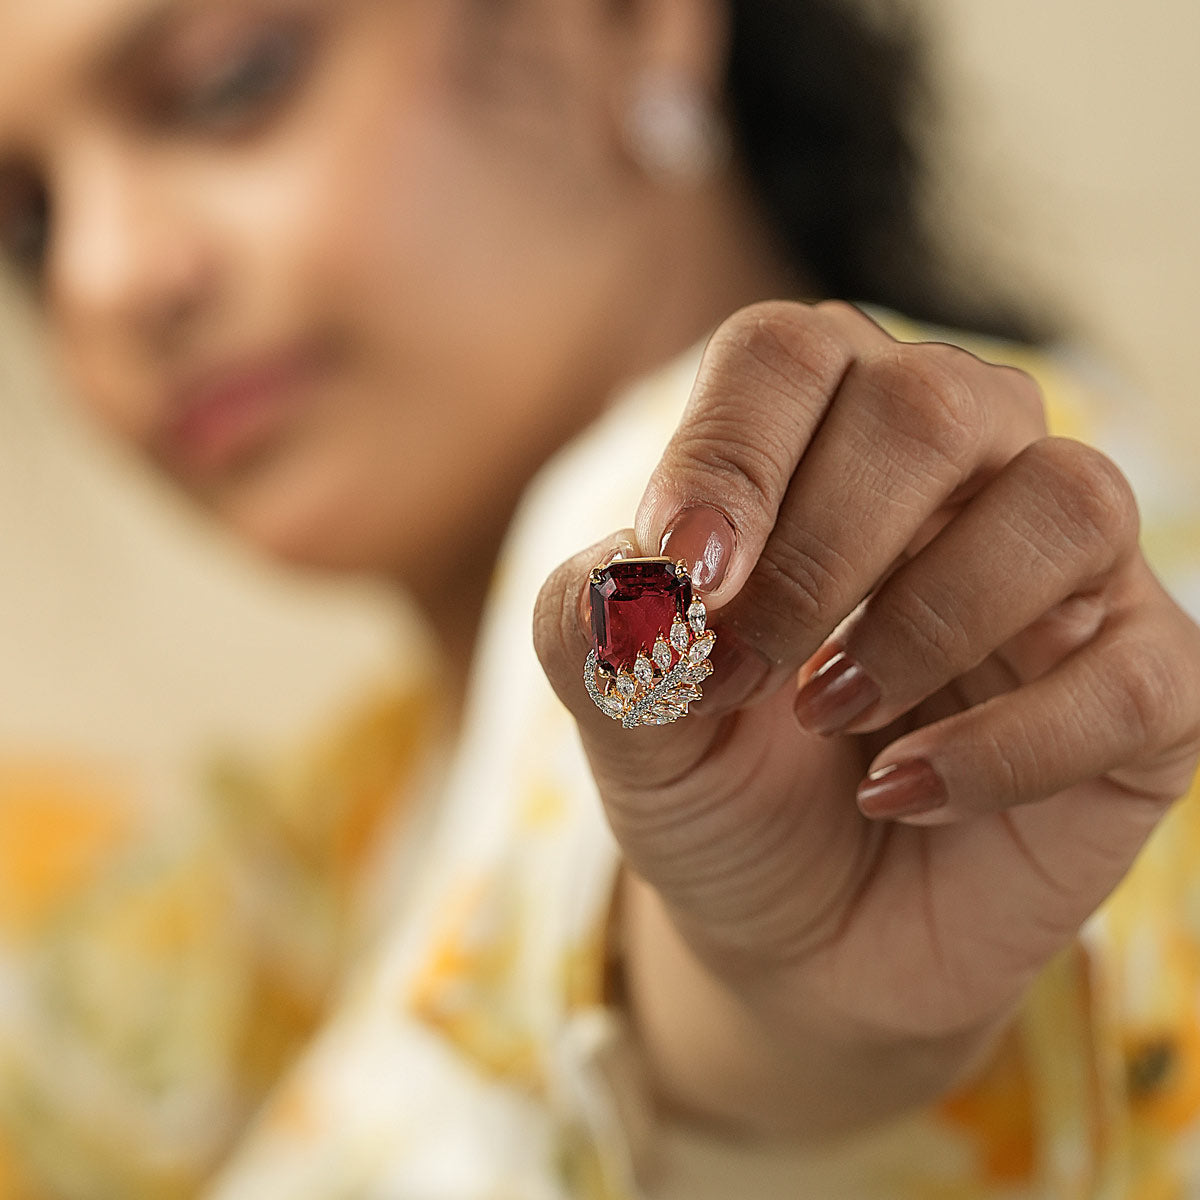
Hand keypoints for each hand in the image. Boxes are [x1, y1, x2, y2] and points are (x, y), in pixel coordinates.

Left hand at [533, 301, 1199, 1137]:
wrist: (796, 930)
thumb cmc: (717, 782)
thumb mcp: (625, 713)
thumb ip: (596, 628)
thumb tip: (640, 577)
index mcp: (821, 433)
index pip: (790, 353)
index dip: (731, 455)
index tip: (690, 579)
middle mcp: (959, 469)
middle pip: (932, 405)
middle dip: (820, 554)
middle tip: (742, 674)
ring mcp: (1066, 573)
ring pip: (1064, 500)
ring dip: (924, 624)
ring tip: (828, 713)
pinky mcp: (1139, 686)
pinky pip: (1133, 674)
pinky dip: (1007, 747)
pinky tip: (904, 791)